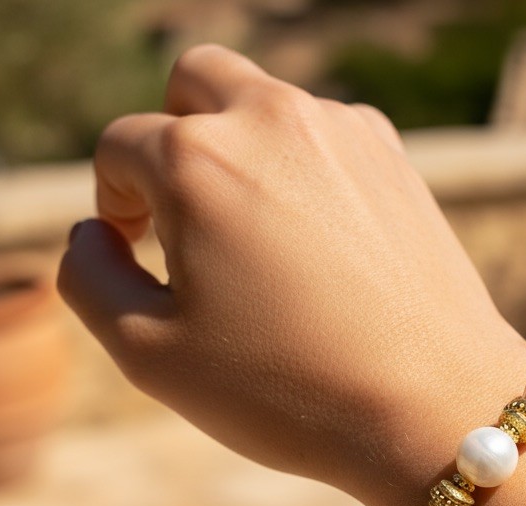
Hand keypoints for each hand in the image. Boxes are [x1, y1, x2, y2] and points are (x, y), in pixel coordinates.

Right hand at [58, 45, 525, 505]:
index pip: (119, 147)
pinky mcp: (396, 157)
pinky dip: (303, 168)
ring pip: (266, 101)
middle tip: (186, 218)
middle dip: (172, 136)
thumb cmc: (289, 389)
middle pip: (193, 79)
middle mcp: (272, 118)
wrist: (438, 406)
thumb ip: (88, 278)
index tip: (141, 257)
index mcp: (197, 157)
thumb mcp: (150, 354)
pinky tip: (317, 245)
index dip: (113, 204)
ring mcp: (344, 130)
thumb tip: (88, 232)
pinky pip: (326, 135)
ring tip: (256, 241)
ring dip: (241, 150)